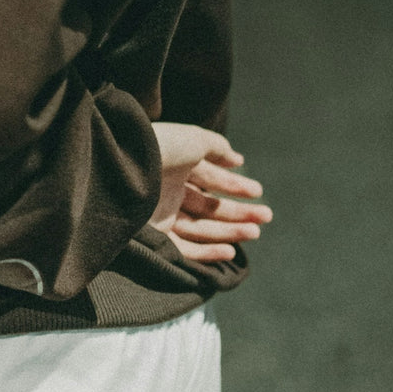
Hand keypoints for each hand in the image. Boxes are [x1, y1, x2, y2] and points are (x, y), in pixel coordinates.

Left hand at [149, 122, 271, 263]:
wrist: (126, 167)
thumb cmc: (161, 148)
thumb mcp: (193, 139)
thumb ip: (217, 147)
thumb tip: (238, 159)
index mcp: (177, 165)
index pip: (211, 178)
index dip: (234, 184)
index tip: (258, 191)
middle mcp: (169, 190)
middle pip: (210, 205)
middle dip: (239, 211)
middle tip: (266, 216)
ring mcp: (162, 214)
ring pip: (202, 227)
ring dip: (230, 231)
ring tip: (256, 232)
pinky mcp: (155, 237)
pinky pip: (185, 249)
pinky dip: (208, 252)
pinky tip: (231, 251)